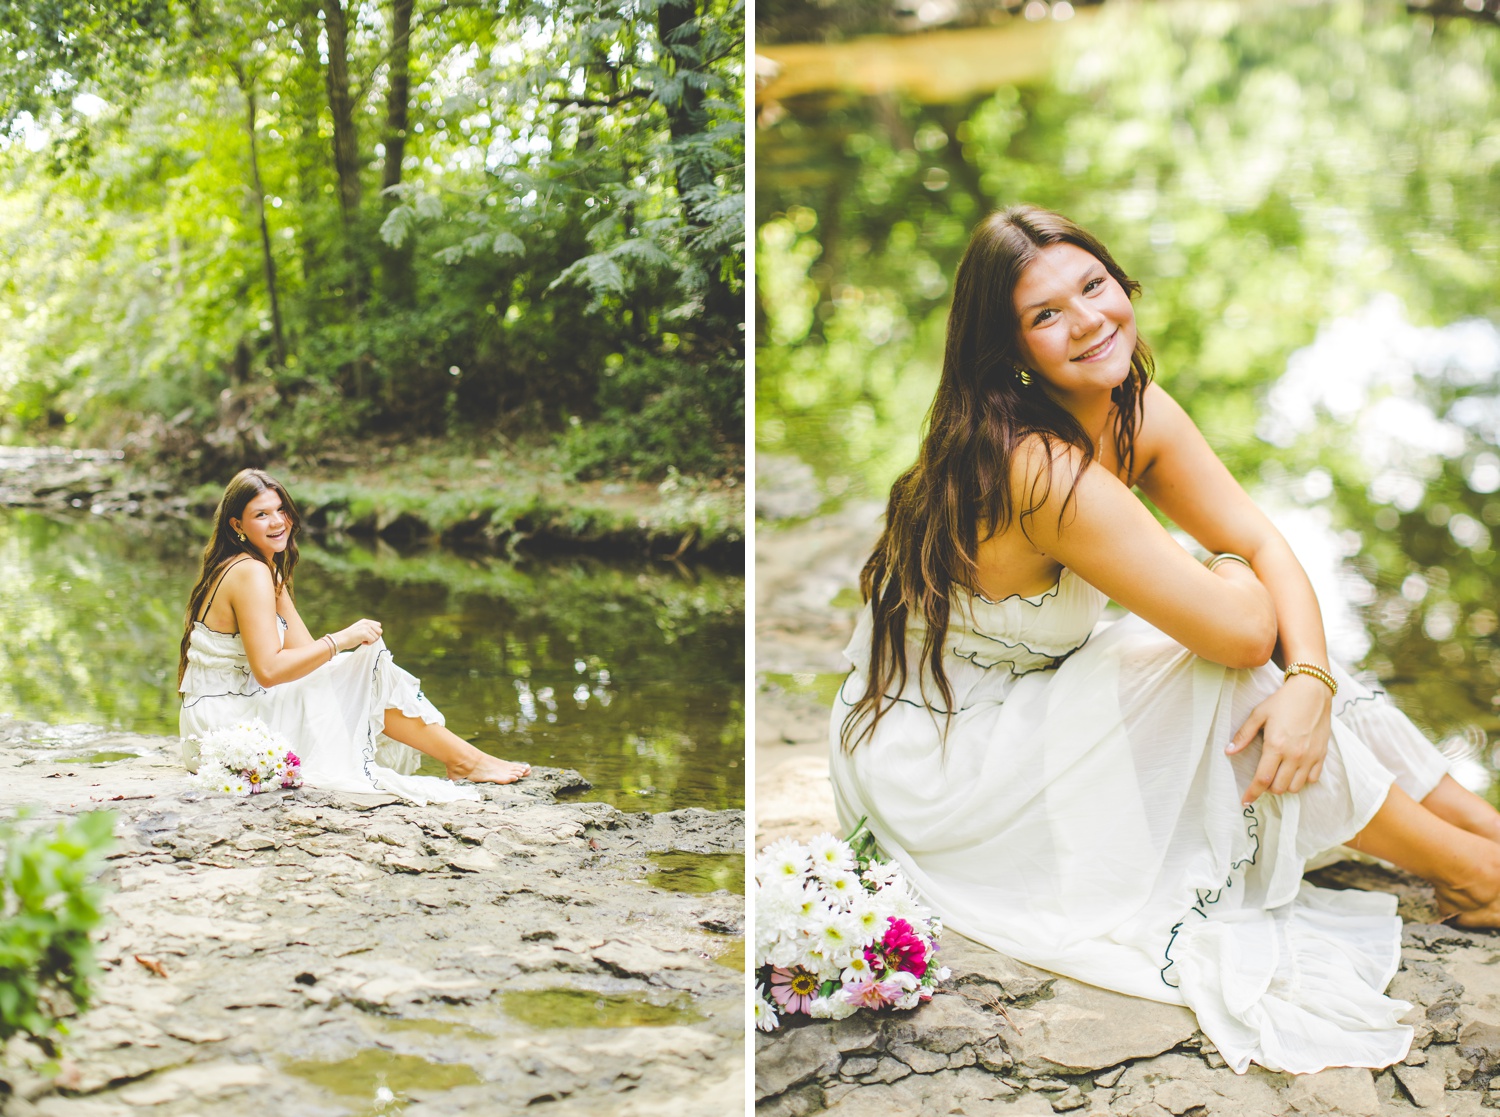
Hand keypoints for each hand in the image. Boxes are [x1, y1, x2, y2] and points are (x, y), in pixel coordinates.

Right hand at [333, 618, 382, 650]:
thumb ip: (368, 628)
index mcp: (365, 621)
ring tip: (362, 640)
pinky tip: (361, 642)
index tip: (368, 636)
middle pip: (380, 631)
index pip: (379, 625)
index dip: (375, 632)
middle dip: (375, 637)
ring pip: (377, 637)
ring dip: (371, 641)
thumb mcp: (360, 629)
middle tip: (367, 639)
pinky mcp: (364, 633)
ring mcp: (365, 627)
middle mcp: (366, 623)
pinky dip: (368, 643)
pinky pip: (373, 640)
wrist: (341, 639)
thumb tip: (378, 633)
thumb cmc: (350, 637)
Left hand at [1227, 673, 1331, 804]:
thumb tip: (1229, 751)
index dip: (1252, 793)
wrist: (1312, 692)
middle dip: (1267, 788)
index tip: (1245, 801)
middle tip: (1262, 778)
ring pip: (1295, 787)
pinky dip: (1301, 780)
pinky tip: (1294, 770)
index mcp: (1276, 746)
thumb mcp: (1258, 715)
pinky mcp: (1321, 755)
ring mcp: (1310, 757)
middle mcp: (1294, 755)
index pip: (1262, 779)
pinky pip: (1312, 779)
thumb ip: (1244, 735)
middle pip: (1278, 788)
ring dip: (1284, 785)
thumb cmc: (1282, 702)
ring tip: (1277, 774)